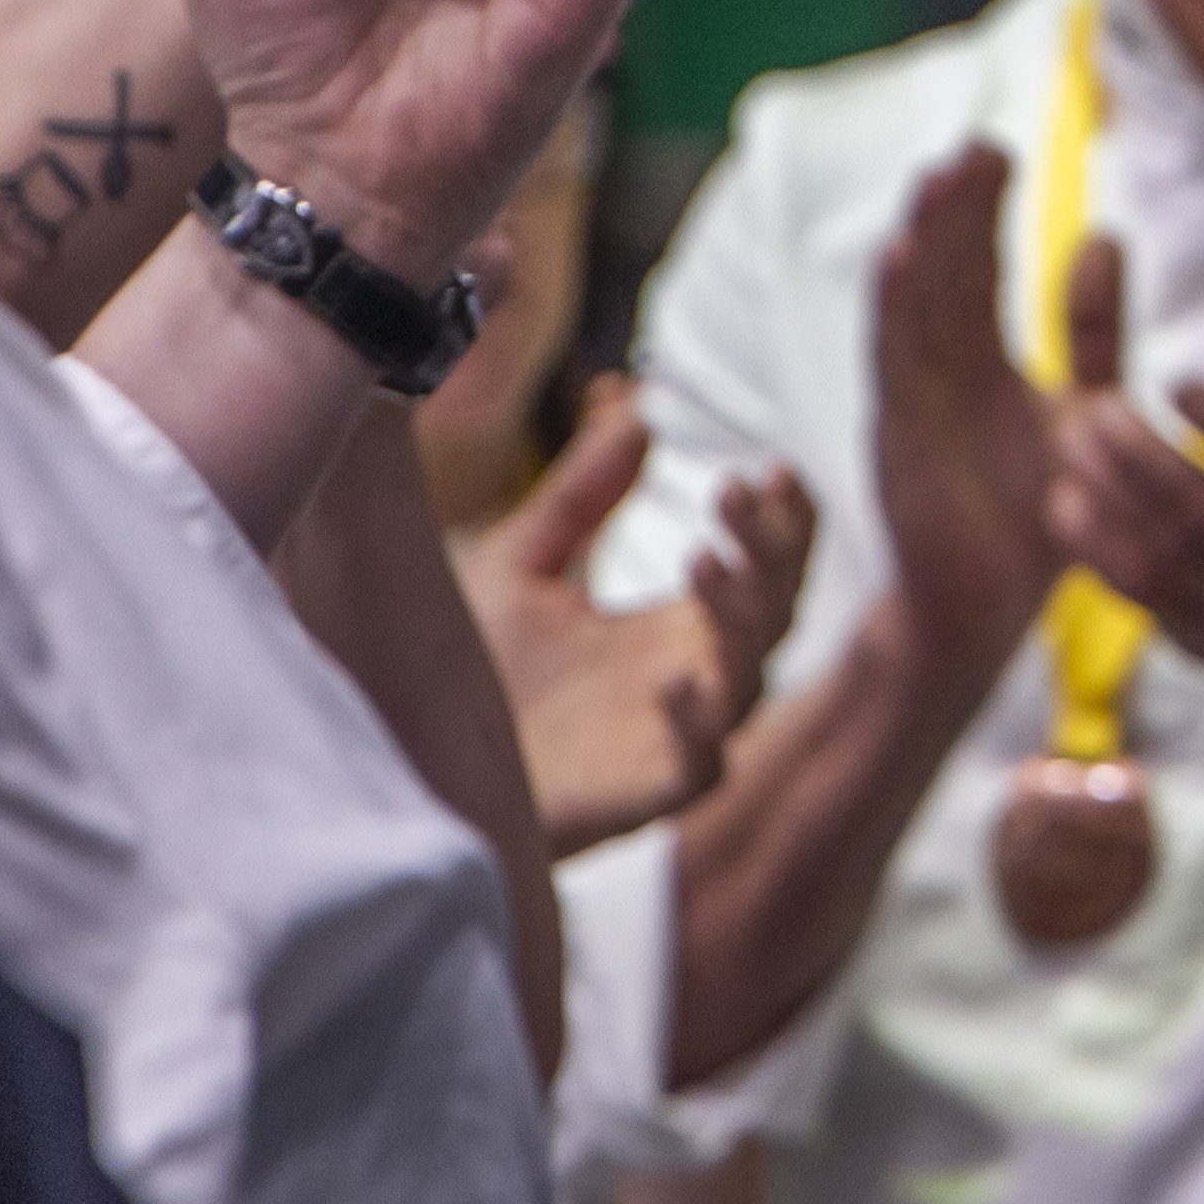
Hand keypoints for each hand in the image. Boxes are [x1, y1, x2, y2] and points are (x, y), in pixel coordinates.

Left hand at [458, 380, 816, 853]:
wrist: (422, 776)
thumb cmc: (480, 678)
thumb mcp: (522, 566)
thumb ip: (577, 497)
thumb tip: (631, 407)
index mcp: (680, 624)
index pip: (765, 566)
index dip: (782, 521)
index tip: (769, 468)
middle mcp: (696, 676)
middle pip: (776, 609)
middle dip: (768, 548)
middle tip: (734, 490)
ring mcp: (677, 738)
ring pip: (749, 678)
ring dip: (737, 614)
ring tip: (701, 556)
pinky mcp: (645, 796)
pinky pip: (700, 766)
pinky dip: (695, 723)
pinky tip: (671, 677)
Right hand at [866, 147, 1063, 673]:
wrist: (992, 608)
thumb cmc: (1036, 518)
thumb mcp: (1085, 409)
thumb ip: (1098, 331)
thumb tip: (1108, 234)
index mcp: (979, 358)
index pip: (975, 264)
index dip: (981, 207)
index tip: (998, 147)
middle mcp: (936, 369)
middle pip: (939, 269)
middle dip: (952, 208)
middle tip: (973, 145)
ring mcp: (911, 399)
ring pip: (909, 302)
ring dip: (920, 240)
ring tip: (936, 179)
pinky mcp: (897, 436)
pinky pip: (891, 360)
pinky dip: (892, 307)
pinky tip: (897, 256)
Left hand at [1040, 236, 1203, 743]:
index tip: (1182, 384)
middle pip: (1203, 507)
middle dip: (1143, 456)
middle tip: (1096, 405)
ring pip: (1161, 546)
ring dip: (1109, 492)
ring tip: (1069, 435)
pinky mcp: (1185, 624)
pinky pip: (1134, 590)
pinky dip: (1095, 548)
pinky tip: (1064, 499)